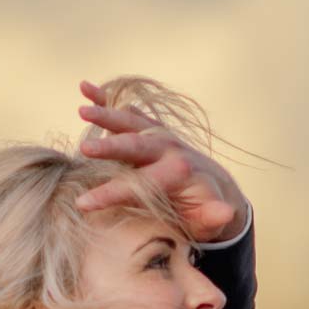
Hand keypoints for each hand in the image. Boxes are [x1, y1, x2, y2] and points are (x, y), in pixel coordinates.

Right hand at [75, 79, 246, 239]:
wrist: (213, 186)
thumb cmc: (202, 211)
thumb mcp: (209, 221)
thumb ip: (213, 217)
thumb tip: (226, 213)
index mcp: (180, 173)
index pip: (142, 184)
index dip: (112, 194)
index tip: (84, 203)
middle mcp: (170, 149)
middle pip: (137, 146)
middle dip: (111, 147)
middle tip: (86, 149)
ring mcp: (159, 134)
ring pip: (131, 122)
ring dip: (107, 114)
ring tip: (82, 110)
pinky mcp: (150, 127)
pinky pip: (128, 111)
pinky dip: (107, 98)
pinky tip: (85, 87)